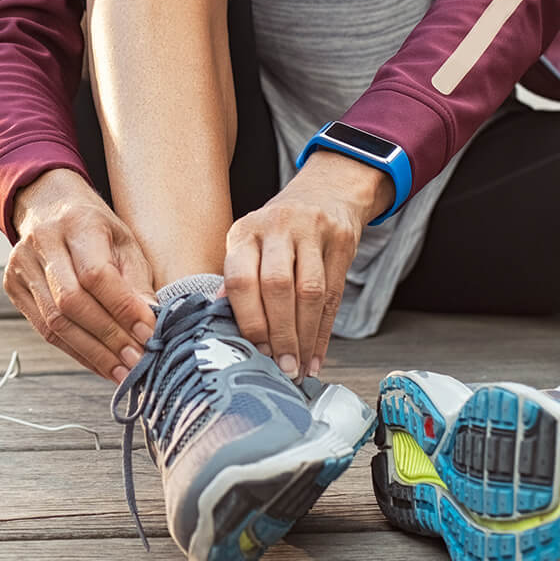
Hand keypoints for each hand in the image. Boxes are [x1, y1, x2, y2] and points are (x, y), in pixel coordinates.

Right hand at [4, 168, 157, 383]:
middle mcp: (43, 242)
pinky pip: (44, 329)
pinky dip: (75, 351)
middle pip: (72, 302)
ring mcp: (22, 265)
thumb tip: (152, 323)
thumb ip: (137, 281)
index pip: (97, 274)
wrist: (50, 205)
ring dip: (93, 353)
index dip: (123, 309)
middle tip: (137, 361)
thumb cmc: (97, 227)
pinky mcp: (13, 286)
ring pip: (55, 322)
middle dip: (108, 338)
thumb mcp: (125, 241)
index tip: (149, 334)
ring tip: (122, 371)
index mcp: (77, 223)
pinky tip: (99, 363)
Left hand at [222, 152, 391, 380]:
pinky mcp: (341, 239)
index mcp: (246, 231)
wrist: (325, 192)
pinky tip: (316, 356)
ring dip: (304, 338)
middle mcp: (277, 226)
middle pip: (277, 286)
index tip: (254, 352)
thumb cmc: (279, 231)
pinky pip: (334, 294)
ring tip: (298, 368)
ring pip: (309, 292)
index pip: (241, 279)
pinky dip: (323, 332)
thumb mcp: (251, 244)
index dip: (249, 320)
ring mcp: (312, 229)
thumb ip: (237, 280)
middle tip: (281, 368)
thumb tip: (218, 322)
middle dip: (280, 335)